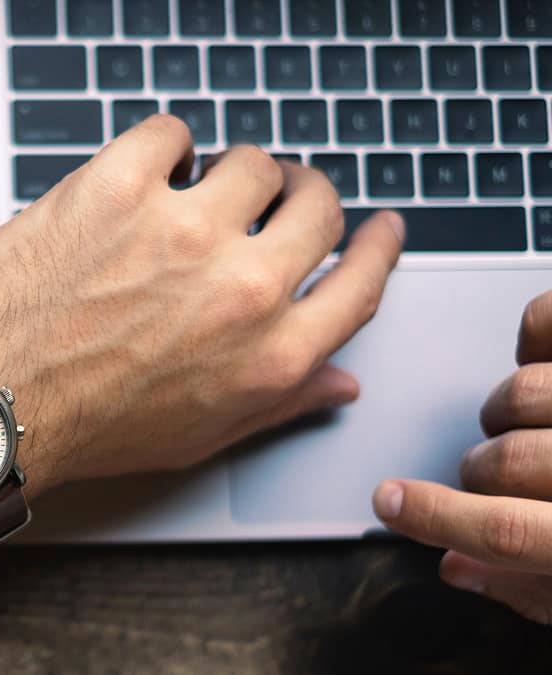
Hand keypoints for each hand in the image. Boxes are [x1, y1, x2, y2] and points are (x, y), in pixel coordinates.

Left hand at [0, 115, 403, 488]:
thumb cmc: (84, 427)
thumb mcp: (199, 435)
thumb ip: (280, 402)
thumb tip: (338, 380)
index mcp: (271, 353)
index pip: (362, 281)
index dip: (377, 246)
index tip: (377, 227)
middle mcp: (241, 288)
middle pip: (317, 206)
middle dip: (302, 195)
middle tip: (276, 196)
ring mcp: (182, 231)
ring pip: (251, 161)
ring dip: (229, 172)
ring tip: (194, 191)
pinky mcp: (118, 188)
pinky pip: (171, 132)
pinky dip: (163, 146)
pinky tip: (145, 172)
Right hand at [372, 291, 551, 623]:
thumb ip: (538, 589)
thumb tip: (458, 568)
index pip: (510, 531)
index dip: (436, 519)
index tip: (390, 503)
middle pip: (504, 461)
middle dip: (481, 473)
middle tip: (496, 476)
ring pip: (521, 392)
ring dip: (509, 410)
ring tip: (537, 423)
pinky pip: (545, 319)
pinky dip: (534, 332)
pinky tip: (543, 358)